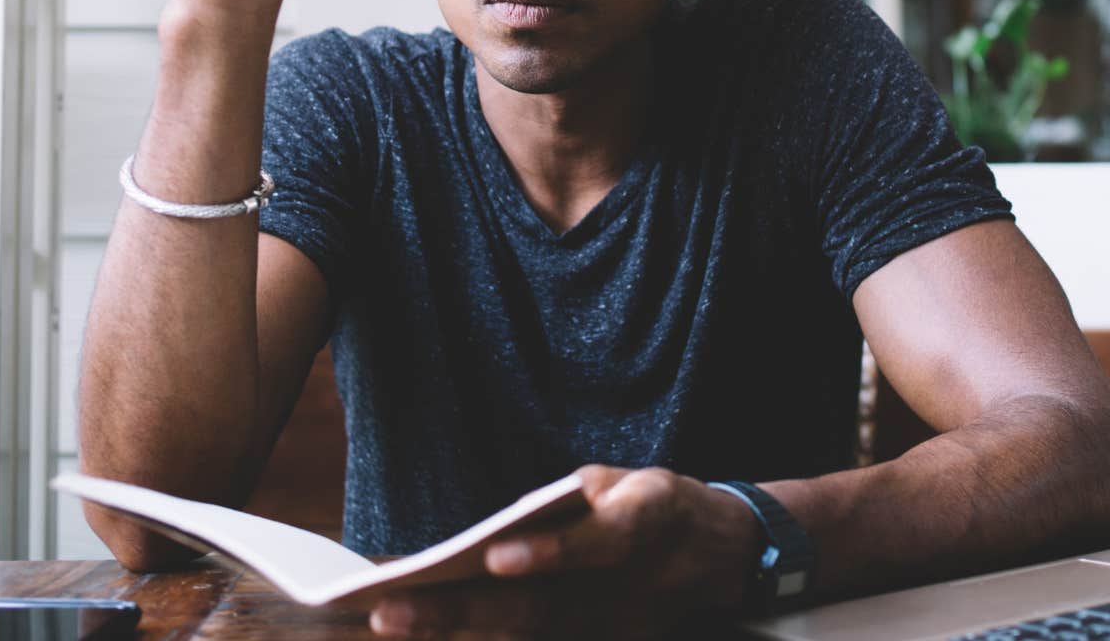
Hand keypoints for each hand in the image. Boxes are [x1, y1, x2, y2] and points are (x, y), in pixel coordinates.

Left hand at [369, 465, 764, 638]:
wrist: (718, 556)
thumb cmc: (656, 507)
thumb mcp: (633, 483)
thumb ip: (578, 502)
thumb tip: (506, 534)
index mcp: (647, 524)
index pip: (602, 541)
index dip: (554, 552)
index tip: (496, 556)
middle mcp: (626, 588)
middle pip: (541, 607)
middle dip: (463, 611)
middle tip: (392, 610)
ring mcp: (611, 630)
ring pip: (529, 637)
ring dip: (458, 633)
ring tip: (393, 622)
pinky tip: (428, 632)